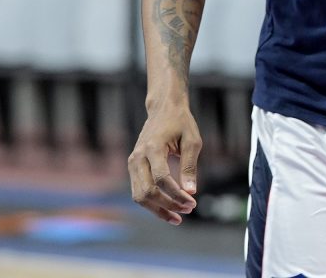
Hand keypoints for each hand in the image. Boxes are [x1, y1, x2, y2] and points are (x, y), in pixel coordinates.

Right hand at [127, 102, 201, 224]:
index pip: (162, 179)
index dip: (176, 195)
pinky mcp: (133, 167)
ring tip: (178, 217)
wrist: (163, 109)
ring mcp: (132, 163)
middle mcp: (138, 157)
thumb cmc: (181, 123)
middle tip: (188, 210)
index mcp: (153, 148)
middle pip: (147, 191)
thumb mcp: (192, 141)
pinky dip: (152, 203)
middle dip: (167, 205)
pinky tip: (168, 209)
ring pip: (139, 196)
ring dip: (158, 209)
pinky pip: (139, 191)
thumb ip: (190, 166)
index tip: (192, 203)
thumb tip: (191, 192)